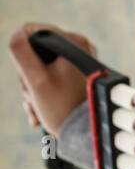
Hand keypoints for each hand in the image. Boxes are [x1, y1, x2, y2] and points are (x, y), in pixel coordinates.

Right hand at [8, 22, 96, 136]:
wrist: (84, 137)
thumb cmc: (62, 109)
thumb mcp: (35, 79)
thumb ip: (21, 51)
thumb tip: (16, 32)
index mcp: (75, 42)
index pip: (31, 31)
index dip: (21, 53)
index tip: (28, 73)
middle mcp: (81, 48)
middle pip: (33, 52)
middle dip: (27, 76)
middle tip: (33, 95)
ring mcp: (77, 63)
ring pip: (37, 68)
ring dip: (31, 89)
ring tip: (37, 108)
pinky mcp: (75, 76)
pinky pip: (48, 78)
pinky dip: (40, 94)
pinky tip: (39, 113)